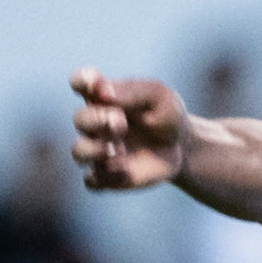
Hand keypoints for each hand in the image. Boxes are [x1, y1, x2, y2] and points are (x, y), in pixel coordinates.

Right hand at [70, 69, 187, 189]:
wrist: (182, 147)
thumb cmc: (166, 115)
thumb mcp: (158, 96)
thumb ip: (131, 92)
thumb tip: (102, 92)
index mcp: (104, 97)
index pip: (81, 82)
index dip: (81, 80)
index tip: (95, 83)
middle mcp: (96, 123)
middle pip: (80, 119)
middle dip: (97, 120)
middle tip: (121, 123)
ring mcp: (100, 149)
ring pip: (79, 152)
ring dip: (93, 150)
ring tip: (117, 150)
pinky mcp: (108, 175)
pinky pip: (92, 181)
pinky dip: (103, 178)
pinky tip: (125, 172)